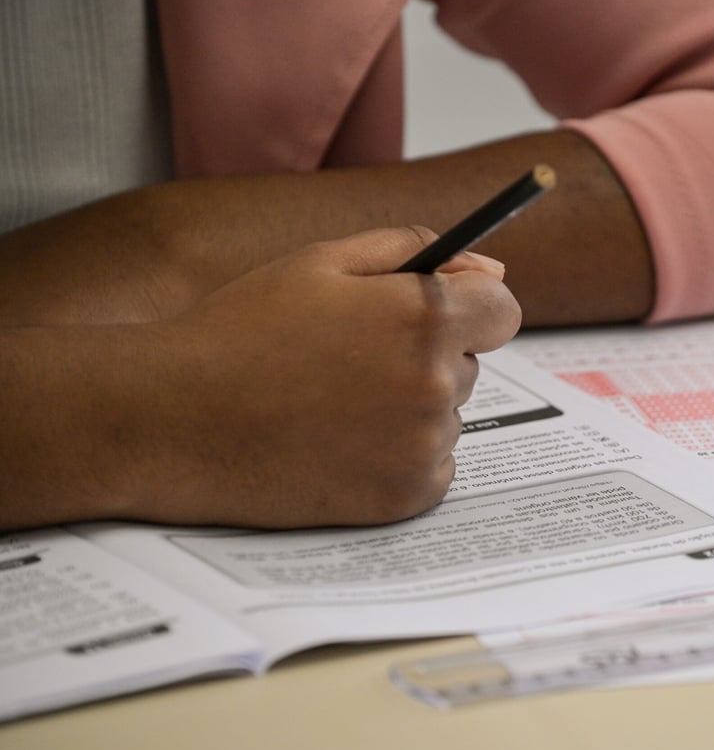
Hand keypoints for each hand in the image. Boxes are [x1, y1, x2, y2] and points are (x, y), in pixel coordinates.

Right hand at [122, 227, 520, 527]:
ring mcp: (423, 448)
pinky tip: (338, 443)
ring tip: (330, 403)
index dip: (470, 307)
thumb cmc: (243, 331)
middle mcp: (438, 386)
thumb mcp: (324, 261)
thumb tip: (492, 269)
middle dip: (426, 356)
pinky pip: (431, 466)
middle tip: (349, 359)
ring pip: (446, 417)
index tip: (436, 314)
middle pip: (469, 364)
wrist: (174, 419)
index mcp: (426, 318)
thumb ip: (416, 251)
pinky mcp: (404, 499)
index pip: (503, 310)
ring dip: (409, 409)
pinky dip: (398, 457)